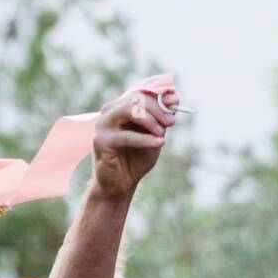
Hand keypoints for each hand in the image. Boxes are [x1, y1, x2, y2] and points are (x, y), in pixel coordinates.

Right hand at [92, 86, 177, 201]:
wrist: (121, 185)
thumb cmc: (136, 159)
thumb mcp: (153, 135)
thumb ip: (161, 118)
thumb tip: (174, 97)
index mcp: (120, 107)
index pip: (140, 92)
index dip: (159, 95)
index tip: (176, 101)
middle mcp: (109, 112)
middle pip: (135, 98)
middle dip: (156, 108)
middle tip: (170, 122)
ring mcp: (103, 125)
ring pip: (129, 110)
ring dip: (150, 120)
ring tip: (162, 134)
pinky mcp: (101, 142)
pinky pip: (127, 136)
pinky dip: (145, 139)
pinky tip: (160, 143)